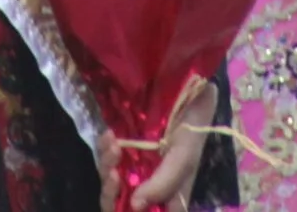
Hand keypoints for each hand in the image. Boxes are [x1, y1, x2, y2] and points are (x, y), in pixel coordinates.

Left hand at [97, 80, 216, 210]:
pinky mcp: (124, 150)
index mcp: (165, 199)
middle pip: (119, 203)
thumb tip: (134, 205)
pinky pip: (106, 156)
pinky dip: (104, 148)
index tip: (122, 201)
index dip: (123, 211)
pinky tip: (110, 135)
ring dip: (107, 166)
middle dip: (111, 191)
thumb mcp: (184, 159)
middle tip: (113, 174)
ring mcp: (133, 169)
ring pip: (110, 180)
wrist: (189, 96)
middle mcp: (146, 188)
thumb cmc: (192, 131)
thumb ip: (163, 184)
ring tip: (113, 146)